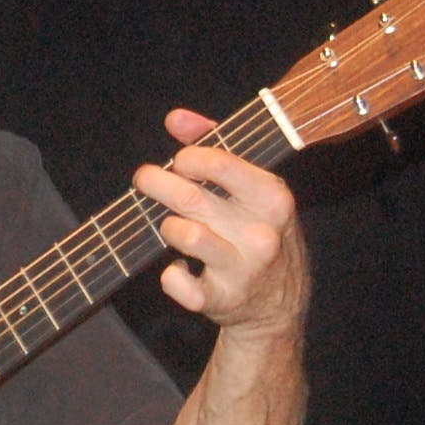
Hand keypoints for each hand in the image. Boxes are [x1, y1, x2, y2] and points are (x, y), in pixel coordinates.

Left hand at [132, 109, 308, 338]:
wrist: (279, 306)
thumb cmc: (260, 233)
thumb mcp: (255, 188)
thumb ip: (218, 145)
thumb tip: (176, 119)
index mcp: (273, 199)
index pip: (219, 163)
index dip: (186, 158)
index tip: (177, 162)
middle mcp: (261, 234)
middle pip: (190, 198)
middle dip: (156, 183)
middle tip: (145, 180)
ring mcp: (241, 270)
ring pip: (183, 234)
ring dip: (166, 226)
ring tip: (171, 225)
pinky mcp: (220, 300)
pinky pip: (176, 282)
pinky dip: (170, 275)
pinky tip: (180, 267)